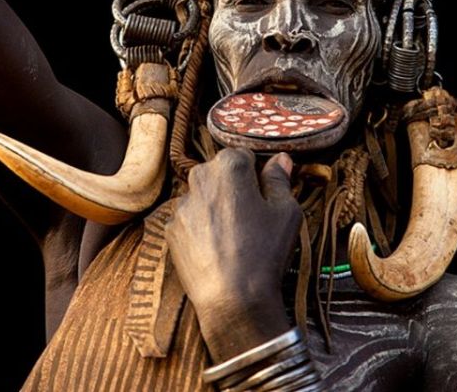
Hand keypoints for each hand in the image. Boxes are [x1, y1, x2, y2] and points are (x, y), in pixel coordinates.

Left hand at [165, 148, 301, 360]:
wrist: (232, 300)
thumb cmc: (264, 253)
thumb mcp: (286, 212)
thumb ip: (280, 179)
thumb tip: (280, 159)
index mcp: (229, 166)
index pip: (244, 155)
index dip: (256, 174)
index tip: (263, 194)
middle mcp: (200, 177)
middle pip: (219, 172)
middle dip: (233, 187)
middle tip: (251, 216)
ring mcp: (182, 204)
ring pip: (203, 195)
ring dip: (215, 206)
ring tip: (233, 236)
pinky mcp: (170, 229)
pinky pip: (189, 219)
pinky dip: (201, 227)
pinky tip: (216, 247)